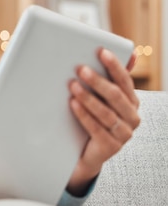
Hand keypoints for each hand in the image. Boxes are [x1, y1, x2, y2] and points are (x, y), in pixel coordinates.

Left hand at [66, 48, 139, 195]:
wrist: (84, 153)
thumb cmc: (92, 119)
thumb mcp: (99, 99)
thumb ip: (106, 79)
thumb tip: (121, 53)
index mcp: (131, 102)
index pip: (125, 80)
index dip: (114, 65)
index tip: (101, 51)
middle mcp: (132, 117)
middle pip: (115, 95)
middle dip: (97, 81)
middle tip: (80, 69)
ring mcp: (124, 134)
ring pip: (106, 112)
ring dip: (88, 97)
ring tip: (72, 85)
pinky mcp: (111, 147)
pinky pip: (97, 128)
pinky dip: (84, 115)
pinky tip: (72, 104)